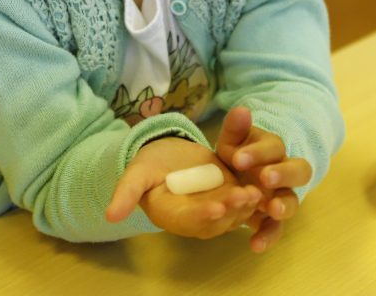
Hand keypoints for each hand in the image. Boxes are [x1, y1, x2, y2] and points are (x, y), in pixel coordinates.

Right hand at [106, 137, 261, 239]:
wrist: (167, 155)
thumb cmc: (149, 165)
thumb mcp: (136, 174)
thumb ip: (125, 193)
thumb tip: (109, 215)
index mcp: (172, 214)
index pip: (188, 220)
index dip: (202, 216)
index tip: (216, 208)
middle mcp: (196, 217)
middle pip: (216, 221)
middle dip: (231, 211)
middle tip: (246, 196)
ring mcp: (215, 207)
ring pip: (233, 214)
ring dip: (246, 205)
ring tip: (258, 191)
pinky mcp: (228, 195)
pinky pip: (243, 201)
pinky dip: (254, 197)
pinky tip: (266, 185)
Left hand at [215, 106, 311, 252]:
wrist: (232, 176)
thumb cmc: (236, 154)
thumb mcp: (231, 141)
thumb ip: (235, 128)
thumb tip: (242, 109)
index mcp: (273, 150)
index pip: (274, 146)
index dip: (258, 152)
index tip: (238, 158)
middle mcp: (284, 171)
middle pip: (299, 170)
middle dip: (284, 174)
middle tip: (266, 178)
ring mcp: (281, 195)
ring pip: (293, 199)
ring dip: (284, 205)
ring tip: (271, 210)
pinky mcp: (272, 218)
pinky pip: (277, 227)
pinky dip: (269, 236)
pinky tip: (254, 245)